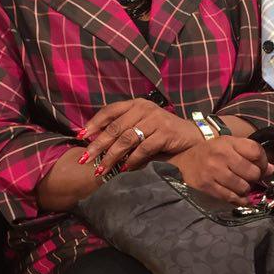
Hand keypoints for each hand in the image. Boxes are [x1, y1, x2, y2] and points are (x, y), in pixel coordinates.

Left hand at [79, 98, 203, 176]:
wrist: (193, 136)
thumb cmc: (164, 132)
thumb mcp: (143, 124)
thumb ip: (125, 129)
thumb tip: (97, 142)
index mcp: (136, 104)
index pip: (110, 111)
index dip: (94, 123)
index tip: (81, 136)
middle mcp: (144, 109)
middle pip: (115, 128)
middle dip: (98, 145)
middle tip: (86, 159)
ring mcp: (155, 120)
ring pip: (127, 139)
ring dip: (113, 156)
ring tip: (102, 169)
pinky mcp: (165, 133)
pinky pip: (143, 148)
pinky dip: (132, 160)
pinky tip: (125, 169)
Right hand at [167, 136, 269, 204]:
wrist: (180, 164)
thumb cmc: (208, 154)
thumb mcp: (226, 146)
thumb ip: (248, 153)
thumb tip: (271, 169)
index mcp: (227, 142)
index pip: (256, 151)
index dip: (263, 161)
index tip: (262, 167)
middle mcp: (221, 155)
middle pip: (253, 172)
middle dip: (254, 178)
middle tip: (249, 178)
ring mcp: (213, 172)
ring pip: (244, 187)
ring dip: (245, 189)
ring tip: (239, 185)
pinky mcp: (207, 187)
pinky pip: (232, 198)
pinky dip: (238, 199)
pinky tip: (236, 196)